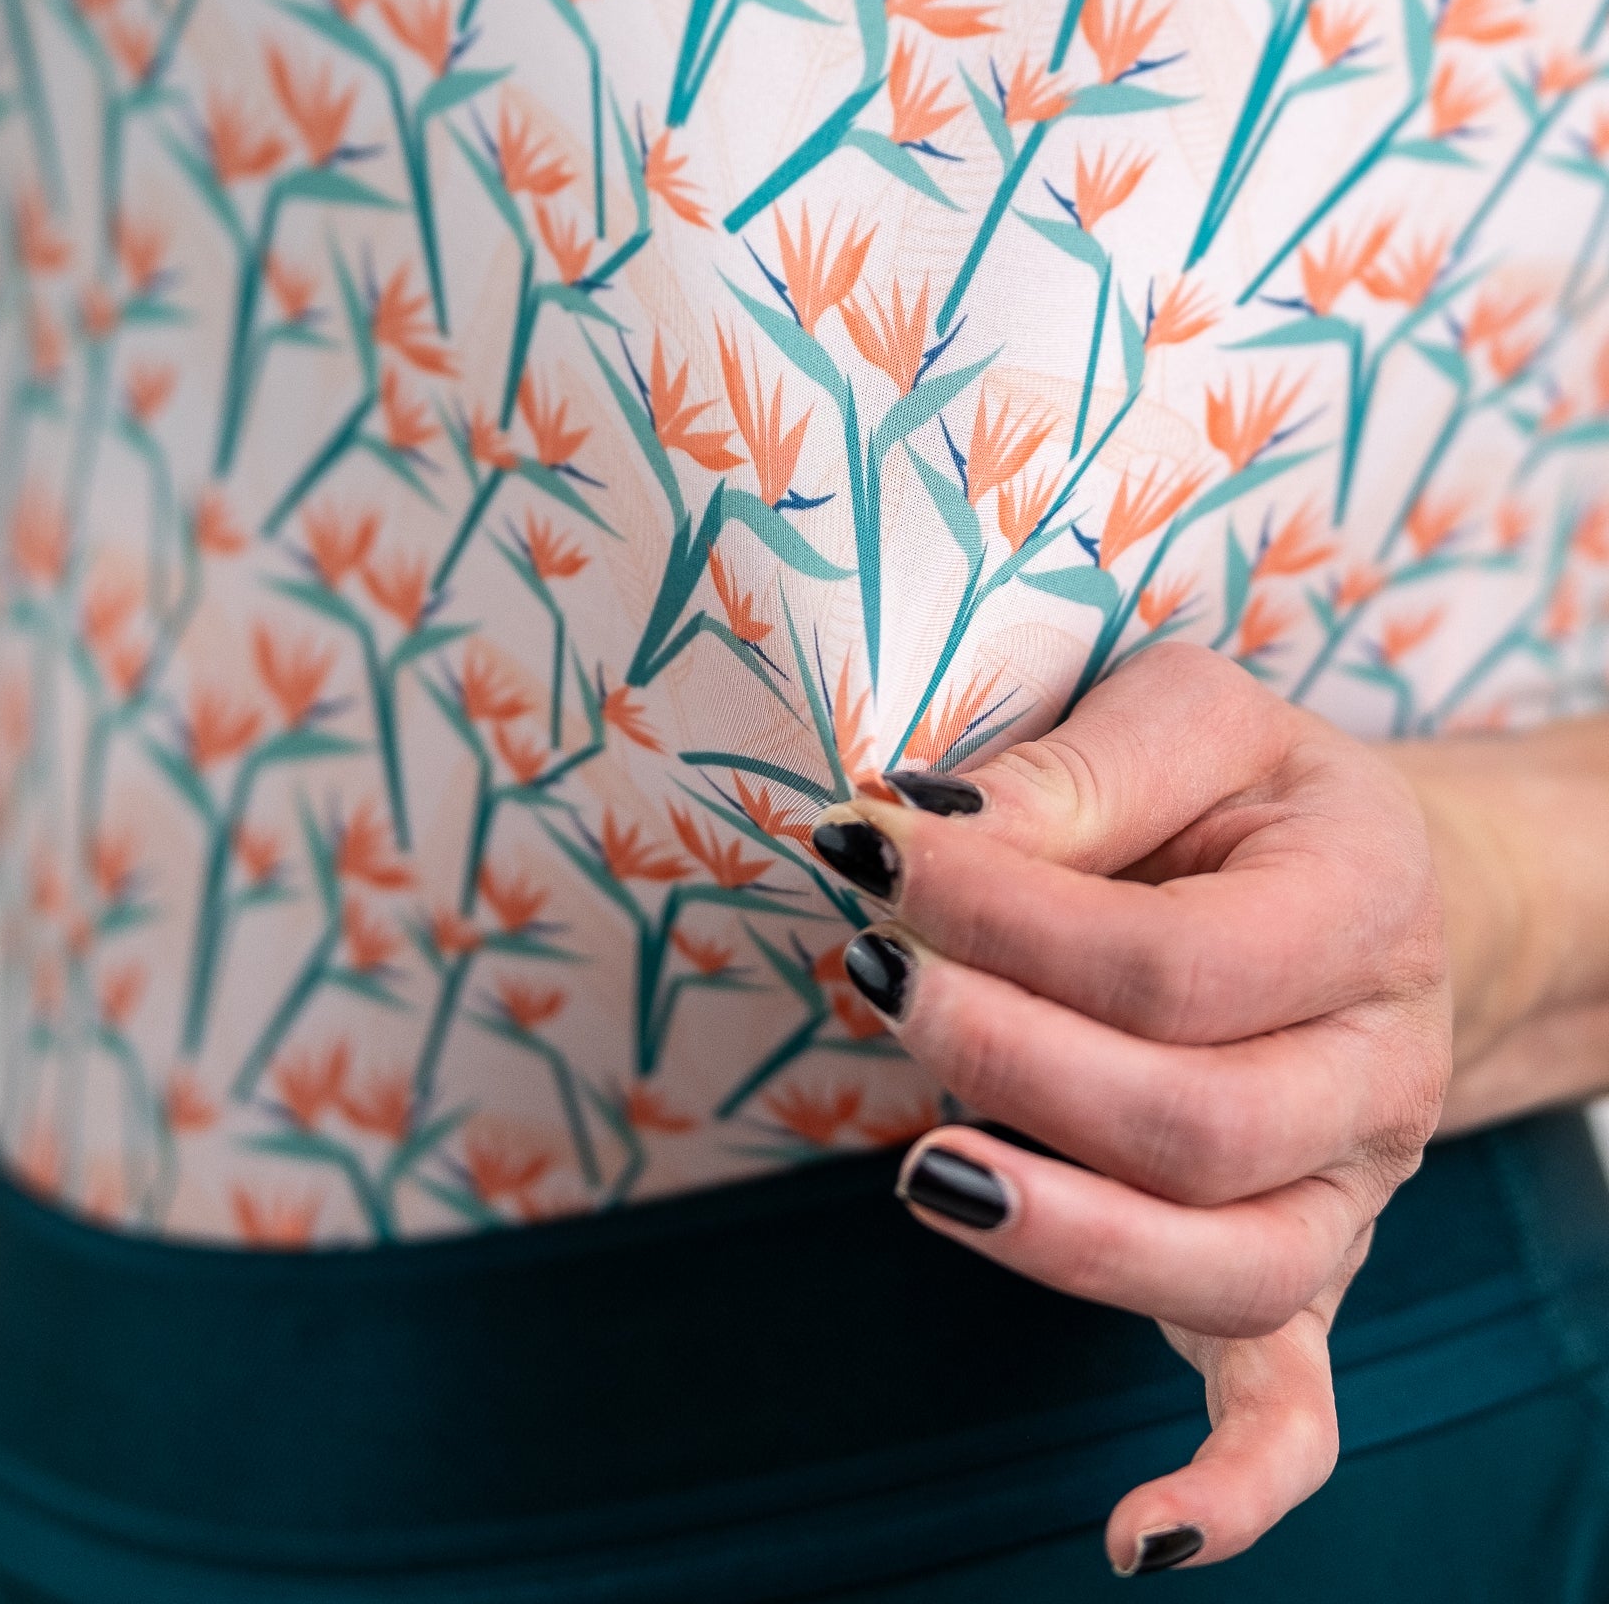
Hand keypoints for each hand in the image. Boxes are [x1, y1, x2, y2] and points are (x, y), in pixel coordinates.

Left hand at [813, 643, 1450, 1574]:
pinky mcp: (1303, 1277)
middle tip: (874, 973)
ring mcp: (1346, 1192)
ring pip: (1226, 1268)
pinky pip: (1292, 1412)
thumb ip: (1073, 770)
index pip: (1170, 959)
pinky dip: (1228, 1485)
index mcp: (1366, 904)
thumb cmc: (1250, 794)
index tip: (866, 849)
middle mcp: (1377, 1070)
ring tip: (920, 1169)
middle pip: (1193, 1122)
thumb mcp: (1189, 719)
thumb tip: (917, 827)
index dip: (1002, 916)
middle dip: (1006, 1057)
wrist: (1373, 883)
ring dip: (1061, 1233)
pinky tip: (1137, 1535)